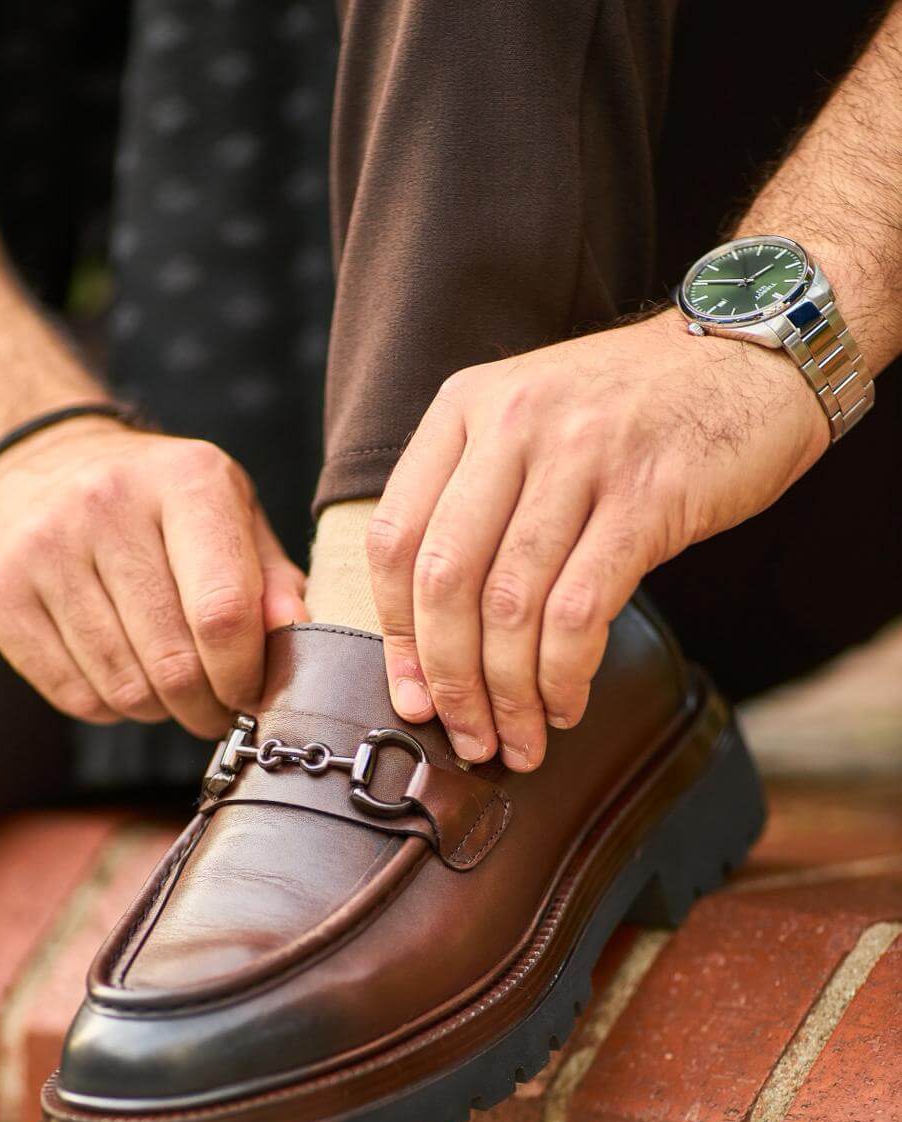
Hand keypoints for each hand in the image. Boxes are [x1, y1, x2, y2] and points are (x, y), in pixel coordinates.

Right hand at [0, 420, 306, 734]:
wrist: (33, 461)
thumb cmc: (154, 500)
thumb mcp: (227, 511)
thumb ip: (271, 577)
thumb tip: (298, 637)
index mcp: (184, 480)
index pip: (223, 613)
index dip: (245, 675)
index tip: (253, 692)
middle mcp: (105, 503)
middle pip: (174, 663)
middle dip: (206, 706)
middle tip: (215, 708)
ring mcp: (42, 547)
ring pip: (124, 687)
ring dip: (159, 710)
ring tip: (168, 688)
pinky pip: (71, 694)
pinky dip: (108, 707)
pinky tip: (120, 677)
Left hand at [367, 312, 826, 769]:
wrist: (751, 358)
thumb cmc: (634, 408)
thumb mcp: (531, 419)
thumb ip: (474, 498)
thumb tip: (431, 638)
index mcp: (466, 406)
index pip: (395, 537)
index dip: (397, 635)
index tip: (414, 696)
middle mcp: (512, 423)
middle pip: (445, 580)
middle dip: (450, 681)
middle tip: (467, 736)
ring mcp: (579, 455)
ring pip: (511, 606)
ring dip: (508, 695)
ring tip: (519, 739)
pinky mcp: (645, 495)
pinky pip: (579, 610)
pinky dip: (564, 674)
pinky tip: (566, 702)